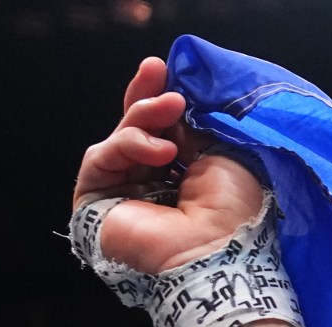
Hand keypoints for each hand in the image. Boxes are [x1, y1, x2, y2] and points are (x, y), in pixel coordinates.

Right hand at [72, 57, 264, 274]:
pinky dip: (128, 145)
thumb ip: (195, 127)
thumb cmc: (235, 212)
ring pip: (118, 139)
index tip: (164, 69)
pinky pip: (100, 158)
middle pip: (135, 131)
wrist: (219, 252)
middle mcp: (153, 188)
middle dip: (145, 98)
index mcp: (185, 180)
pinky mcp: (96, 203)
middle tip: (157, 72)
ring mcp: (124, 196)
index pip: (163, 132)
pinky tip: (160, 152)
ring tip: (171, 116)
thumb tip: (178, 100)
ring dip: (142, 120)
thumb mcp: (223, 155)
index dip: (159, 100)